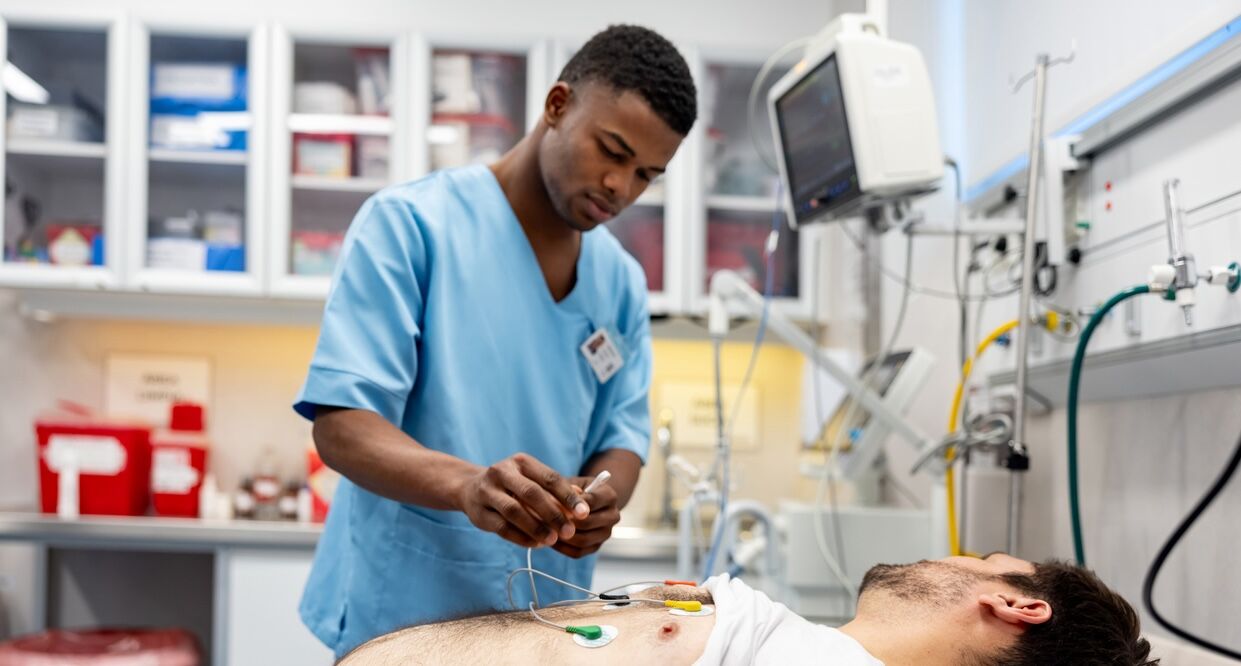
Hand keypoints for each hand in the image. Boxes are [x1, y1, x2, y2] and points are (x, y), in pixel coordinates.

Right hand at [456, 453, 589, 547]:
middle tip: (570, 531)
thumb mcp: (531, 479)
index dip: (568, 496)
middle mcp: (502, 472)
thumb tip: (582, 502)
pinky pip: (502, 528)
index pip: (549, 477)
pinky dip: (521, 537)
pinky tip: (536, 543)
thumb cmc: (511, 485)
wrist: (470, 488)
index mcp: (520, 461)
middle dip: (553, 514)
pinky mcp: (478, 513)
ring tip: (552, 540)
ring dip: (536, 527)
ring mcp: (487, 492)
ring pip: (514, 511)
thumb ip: (554, 490)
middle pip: (531, 493)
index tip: (584, 513)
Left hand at [552, 475, 620, 557]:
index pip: (591, 502)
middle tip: (546, 519)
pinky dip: (562, 548)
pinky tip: (551, 539)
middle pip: (588, 523)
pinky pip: (578, 552)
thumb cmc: (577, 490)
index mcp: (610, 496)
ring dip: (563, 536)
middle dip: (566, 522)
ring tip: (546, 530)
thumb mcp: (574, 483)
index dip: (572, 504)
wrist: (586, 503)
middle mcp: (613, 515)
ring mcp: (606, 533)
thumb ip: (567, 489)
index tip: (553, 504)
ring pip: (583, 540)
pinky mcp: (596, 547)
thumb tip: (557, 500)